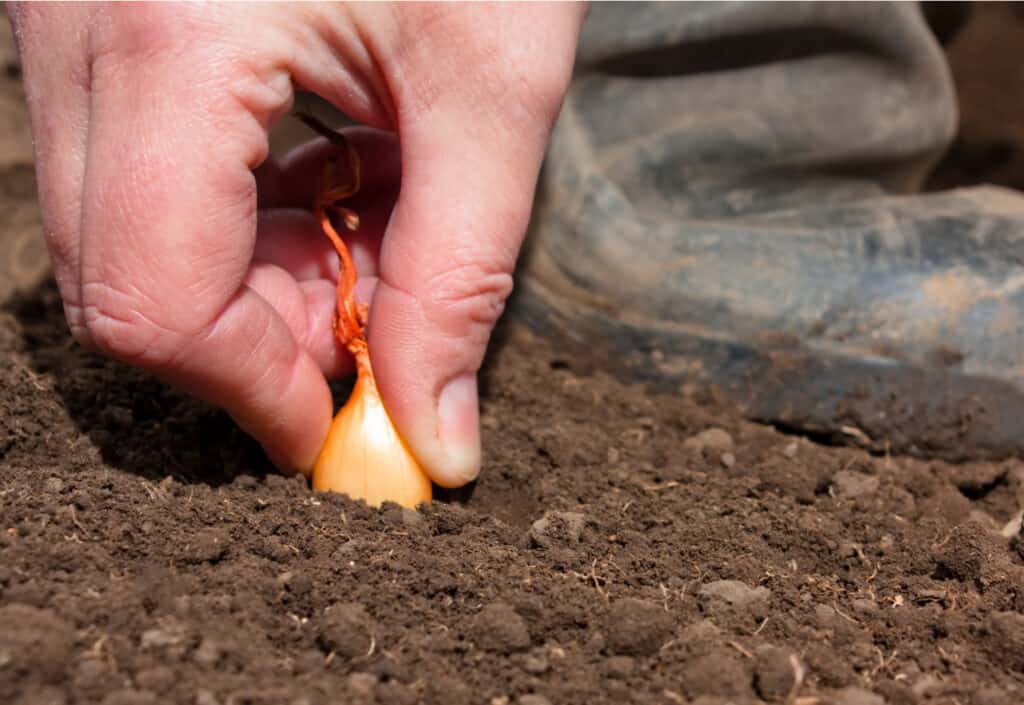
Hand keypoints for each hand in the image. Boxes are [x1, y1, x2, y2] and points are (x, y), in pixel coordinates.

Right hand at [9, 2, 583, 484]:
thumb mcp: (493, 84)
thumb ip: (461, 276)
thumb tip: (435, 436)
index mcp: (170, 34)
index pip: (151, 300)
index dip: (250, 393)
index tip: (341, 425)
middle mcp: (79, 25)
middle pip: (119, 280)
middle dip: (252, 341)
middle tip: (370, 321)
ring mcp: (70, 16)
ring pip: (121, 234)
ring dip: (248, 280)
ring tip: (362, 229)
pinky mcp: (101, 17)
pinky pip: (136, 169)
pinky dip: (232, 216)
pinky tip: (319, 174)